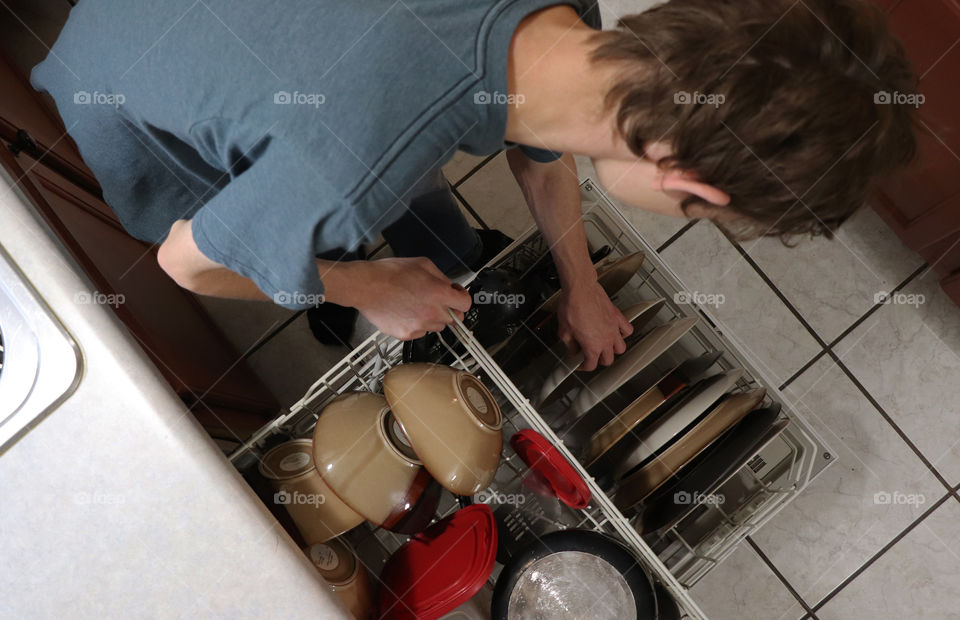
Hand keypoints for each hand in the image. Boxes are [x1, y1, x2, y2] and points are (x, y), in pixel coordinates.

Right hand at [334, 257, 471, 340]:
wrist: (365, 286)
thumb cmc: (389, 273)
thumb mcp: (422, 264)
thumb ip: (441, 277)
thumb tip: (449, 286)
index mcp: (439, 294)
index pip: (466, 304)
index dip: (462, 297)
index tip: (456, 294)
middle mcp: (432, 313)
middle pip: (454, 318)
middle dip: (448, 309)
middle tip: (435, 299)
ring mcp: (420, 327)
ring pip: (437, 326)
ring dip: (432, 317)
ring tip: (416, 304)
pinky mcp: (406, 335)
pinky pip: (420, 332)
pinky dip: (416, 324)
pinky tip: (405, 312)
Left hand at [557, 281, 632, 370]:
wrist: (580, 289)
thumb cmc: (572, 306)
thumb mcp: (564, 331)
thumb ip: (570, 344)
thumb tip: (572, 350)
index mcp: (592, 346)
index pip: (591, 364)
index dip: (584, 367)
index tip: (580, 364)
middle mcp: (606, 339)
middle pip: (608, 360)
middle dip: (599, 361)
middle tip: (592, 357)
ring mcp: (614, 328)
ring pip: (621, 348)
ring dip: (613, 350)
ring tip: (606, 347)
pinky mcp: (617, 317)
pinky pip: (627, 330)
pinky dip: (623, 334)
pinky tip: (617, 332)